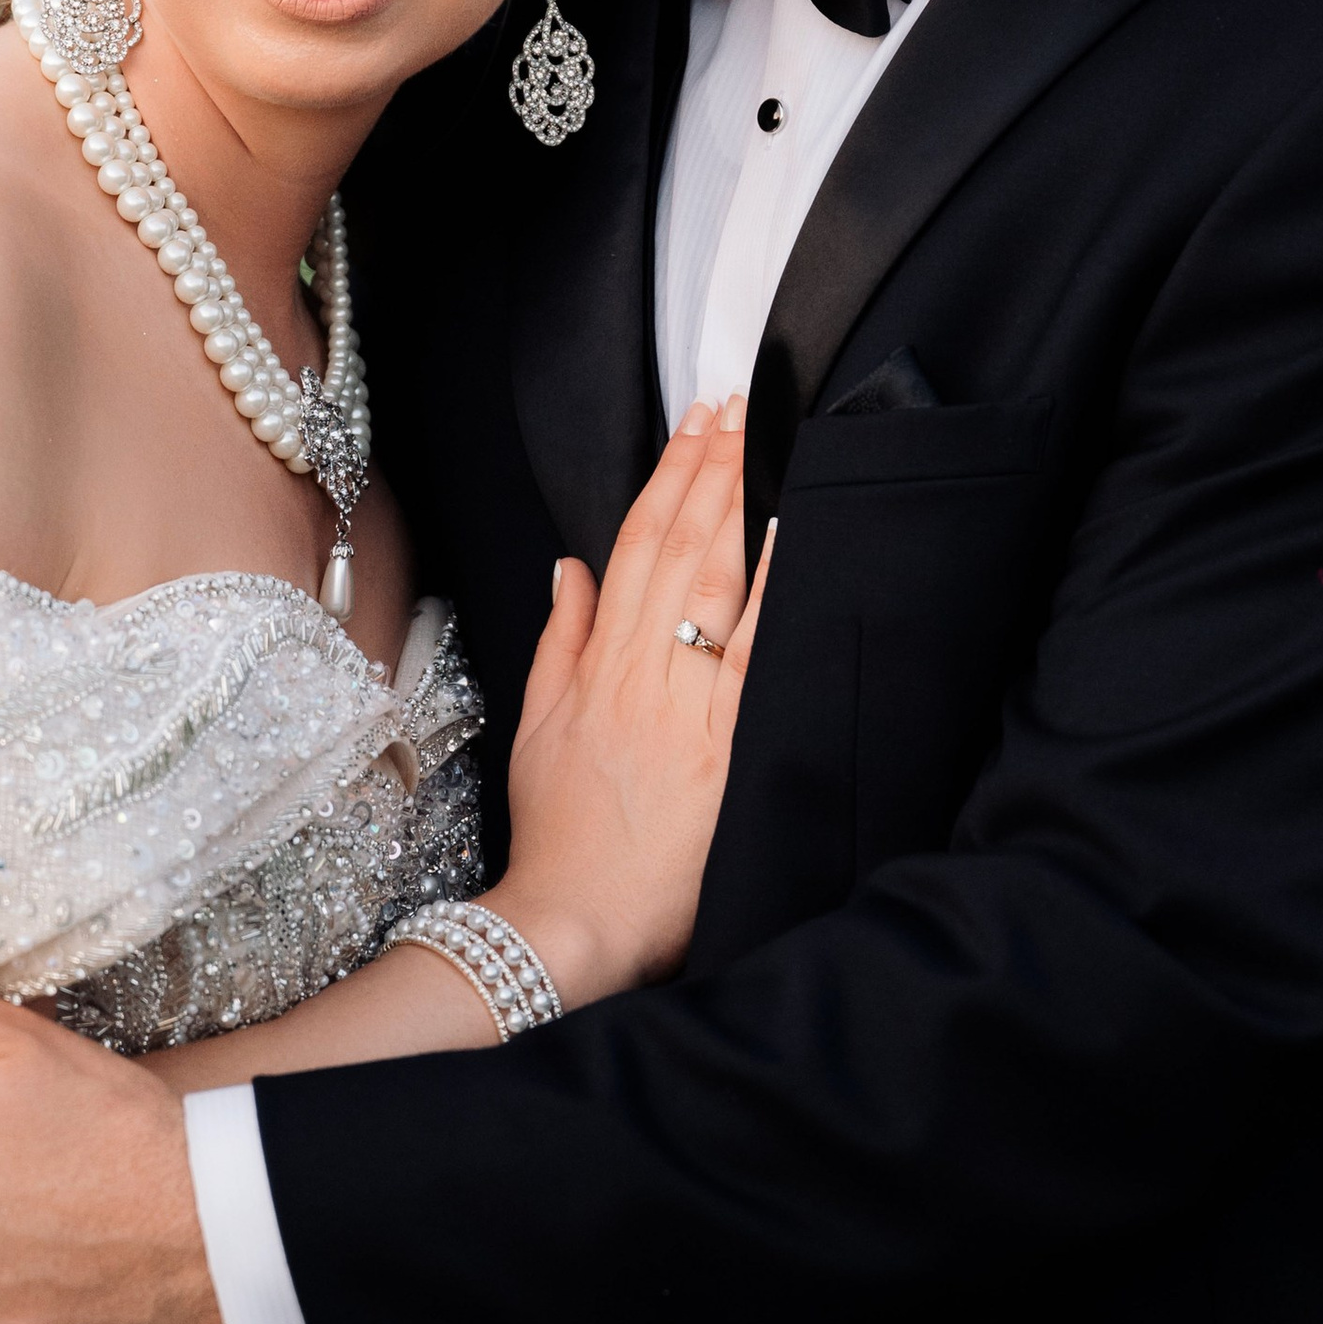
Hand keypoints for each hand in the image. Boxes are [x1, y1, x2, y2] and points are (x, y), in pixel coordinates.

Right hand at [490, 394, 771, 1003]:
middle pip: (676, 548)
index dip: (667, 477)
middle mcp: (638, 672)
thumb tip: (569, 568)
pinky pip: (748, 655)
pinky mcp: (721, 749)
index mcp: (596, 665)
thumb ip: (558, 641)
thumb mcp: (538, 727)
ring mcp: (680, 707)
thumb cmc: (559, 835)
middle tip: (735, 404)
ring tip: (756, 442)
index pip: (634, 545)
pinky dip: (766, 593)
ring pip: (708, 584)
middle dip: (708, 468)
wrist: (572, 919)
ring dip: (734, 505)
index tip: (694, 423)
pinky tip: (784, 539)